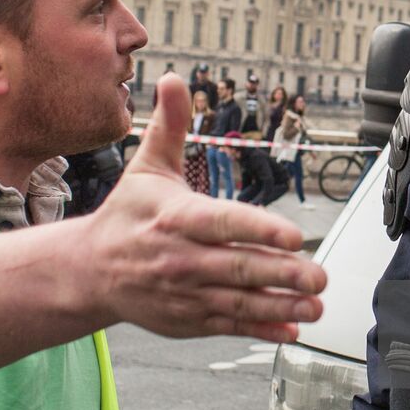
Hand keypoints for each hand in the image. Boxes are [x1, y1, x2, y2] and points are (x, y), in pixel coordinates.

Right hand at [83, 73, 325, 342]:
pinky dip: (261, 330)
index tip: (293, 236)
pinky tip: (290, 329)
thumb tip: (173, 79)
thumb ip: (169, 126)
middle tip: (319, 277)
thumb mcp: (146, 167)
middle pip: (238, 267)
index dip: (259, 230)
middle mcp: (180, 258)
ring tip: (314, 306)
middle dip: (282, 274)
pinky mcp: (187, 319)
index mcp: (175, 217)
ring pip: (239, 301)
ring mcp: (185, 293)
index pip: (223, 223)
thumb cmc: (127, 215)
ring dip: (280, 306)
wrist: (90, 270)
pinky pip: (229, 325)